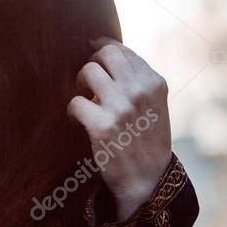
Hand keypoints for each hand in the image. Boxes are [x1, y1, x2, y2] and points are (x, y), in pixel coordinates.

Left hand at [66, 36, 172, 221]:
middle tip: (88, 82)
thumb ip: (136, 79)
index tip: (93, 55)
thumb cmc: (146, 139)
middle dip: (91, 63)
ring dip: (80, 85)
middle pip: (104, 54)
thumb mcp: (153, 104)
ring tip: (85, 102)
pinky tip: (78, 121)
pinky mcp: (103, 126)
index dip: (102, 50)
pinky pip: (75, 102)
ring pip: (88, 72)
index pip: (122, 50)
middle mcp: (140, 91)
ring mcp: (121, 107)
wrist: (148, 181)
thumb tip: (102, 45)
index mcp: (154, 83)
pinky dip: (72, 112)